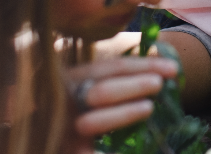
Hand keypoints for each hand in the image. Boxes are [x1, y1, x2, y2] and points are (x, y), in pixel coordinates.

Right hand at [60, 56, 179, 152]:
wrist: (39, 140)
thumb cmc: (71, 110)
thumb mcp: (87, 89)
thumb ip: (113, 80)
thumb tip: (154, 67)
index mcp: (72, 79)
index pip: (110, 67)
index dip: (143, 65)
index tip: (171, 68)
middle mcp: (63, 101)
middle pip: (101, 91)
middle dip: (133, 86)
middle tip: (159, 84)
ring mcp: (61, 129)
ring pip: (92, 122)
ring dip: (123, 114)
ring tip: (148, 108)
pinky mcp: (64, 150)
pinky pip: (85, 151)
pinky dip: (102, 152)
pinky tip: (117, 153)